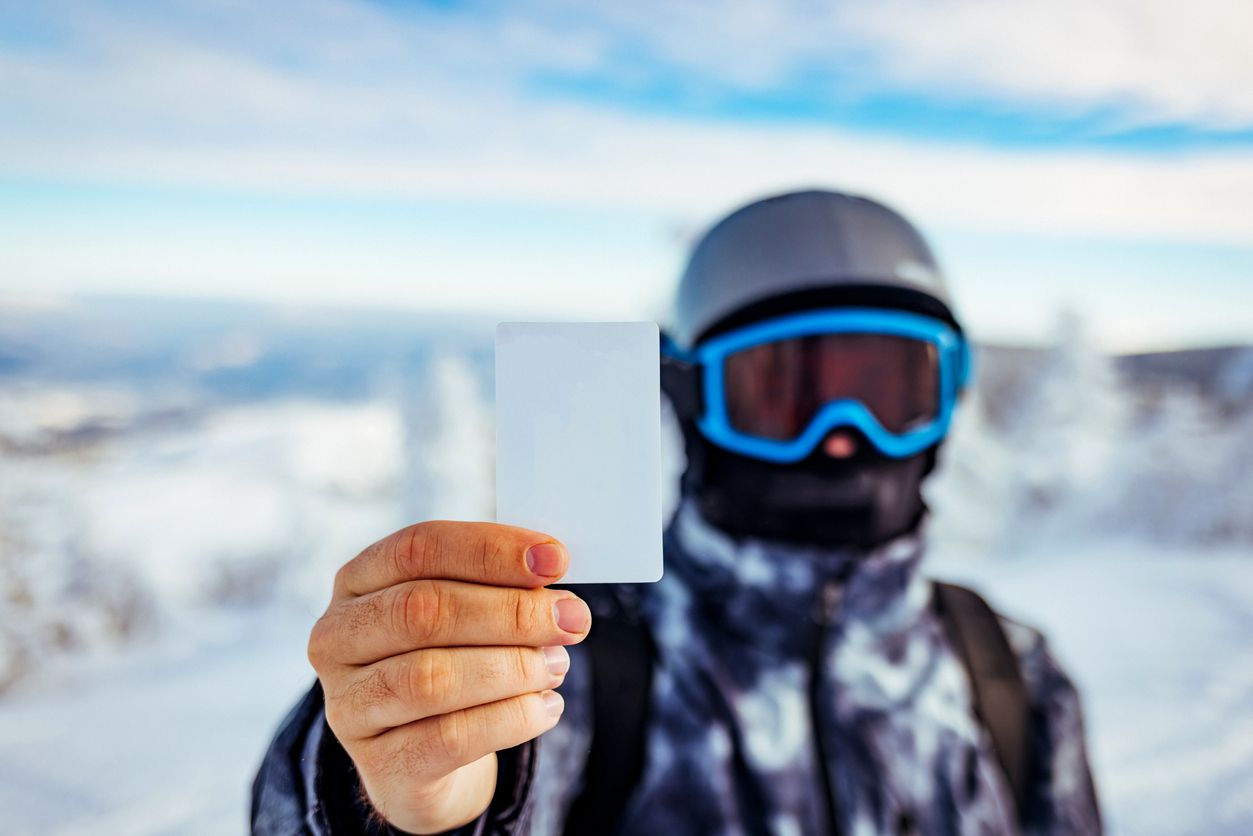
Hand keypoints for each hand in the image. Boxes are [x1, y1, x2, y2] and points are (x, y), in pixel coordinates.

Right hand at [307, 521, 589, 833]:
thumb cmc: (451, 659)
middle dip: (510, 612)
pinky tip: (546, 708)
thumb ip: (499, 586)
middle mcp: (338, 638)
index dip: (490, 550)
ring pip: (432, 678)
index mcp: (357, 580)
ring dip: (512, 668)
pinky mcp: (380, 764)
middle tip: (571, 619)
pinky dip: (510, 719)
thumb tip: (554, 574)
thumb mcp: (465, 611)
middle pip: (423, 610)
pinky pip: (450, 738)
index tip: (556, 560)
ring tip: (558, 665)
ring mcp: (349, 705)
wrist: (424, 756)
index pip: (418, 548)